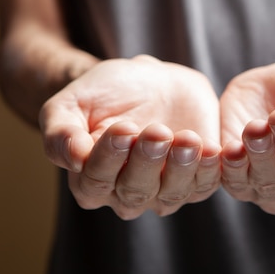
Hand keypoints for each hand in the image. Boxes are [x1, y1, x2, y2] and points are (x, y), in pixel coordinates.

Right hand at [39, 55, 220, 218]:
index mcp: (90, 180)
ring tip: (187, 138)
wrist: (147, 80)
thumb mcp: (71, 103)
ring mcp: (163, 191)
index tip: (123, 129)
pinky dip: (210, 170)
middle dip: (147, 161)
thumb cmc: (104, 93)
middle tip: (157, 131)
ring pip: (171, 194)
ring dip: (181, 168)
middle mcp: (125, 194)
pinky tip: (213, 149)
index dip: (109, 158)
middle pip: (135, 191)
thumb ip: (61, 132)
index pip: (95, 182)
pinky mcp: (196, 179)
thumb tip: (73, 158)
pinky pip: (205, 185)